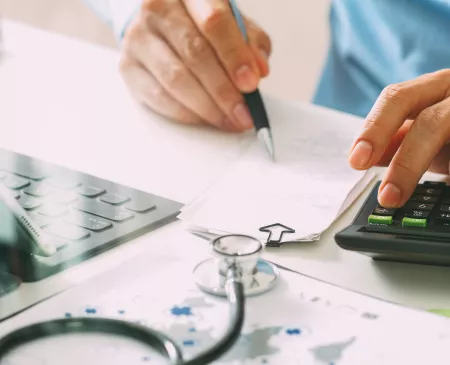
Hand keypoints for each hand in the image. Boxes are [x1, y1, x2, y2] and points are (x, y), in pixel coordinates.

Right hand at [119, 0, 270, 131]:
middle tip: (243, 114)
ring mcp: (139, 38)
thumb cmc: (199, 23)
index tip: (251, 84)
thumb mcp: (232, 22)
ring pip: (176, 79)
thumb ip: (250, 41)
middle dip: (224, 90)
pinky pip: (159, 97)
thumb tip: (259, 70)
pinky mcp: (128, 67)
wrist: (158, 23)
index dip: (234, 56)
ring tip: (229, 121)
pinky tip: (205, 119)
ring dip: (207, 107)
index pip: (214, 22)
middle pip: (194, 53)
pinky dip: (186, 113)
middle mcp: (157, 9)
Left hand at [348, 69, 449, 207]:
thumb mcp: (424, 132)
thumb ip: (396, 141)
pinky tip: (447, 184)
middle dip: (406, 162)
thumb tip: (366, 158)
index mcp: (432, 88)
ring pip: (448, 132)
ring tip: (418, 199)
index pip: (396, 99)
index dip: (374, 129)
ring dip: (428, 170)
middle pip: (431, 122)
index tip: (357, 161)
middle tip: (388, 196)